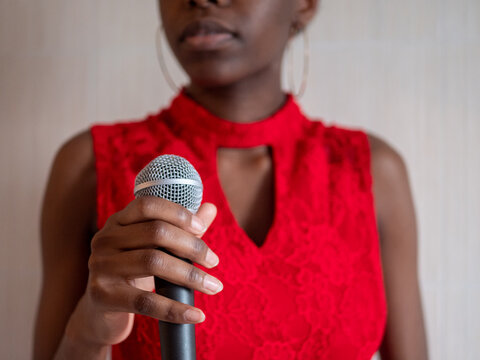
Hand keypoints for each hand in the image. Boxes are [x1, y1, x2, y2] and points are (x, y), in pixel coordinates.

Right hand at [65, 198, 219, 346]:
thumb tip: (211, 209)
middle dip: (192, 246)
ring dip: (190, 275)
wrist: (100, 314)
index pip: (148, 205)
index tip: (202, 227)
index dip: (178, 213)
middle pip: (156, 232)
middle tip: (214, 261)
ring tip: (214, 286)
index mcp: (118, 222)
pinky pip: (145, 302)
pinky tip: (197, 315)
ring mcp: (101, 266)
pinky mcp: (102, 296)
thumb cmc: (132, 274)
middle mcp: (105, 239)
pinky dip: (175, 310)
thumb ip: (181, 229)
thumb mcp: (153, 249)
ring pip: (154, 262)